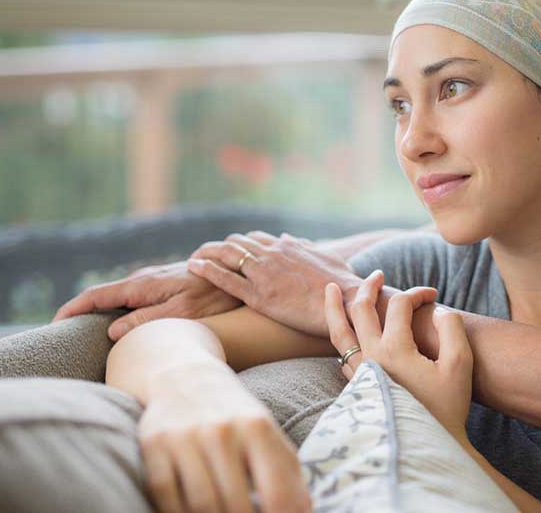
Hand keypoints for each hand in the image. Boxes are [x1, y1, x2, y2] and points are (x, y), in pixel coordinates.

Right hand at [53, 261, 241, 340]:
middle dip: (79, 312)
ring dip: (98, 311)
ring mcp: (153, 281)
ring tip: (81, 333)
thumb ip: (147, 320)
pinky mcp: (163, 285)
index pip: (96, 296)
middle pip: (102, 296)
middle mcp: (143, 280)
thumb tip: (111, 331)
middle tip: (60, 334)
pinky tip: (116, 322)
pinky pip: (132, 298)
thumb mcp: (182, 312)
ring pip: (117, 297)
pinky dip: (117, 309)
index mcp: (142, 285)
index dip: (72, 309)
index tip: (53, 324)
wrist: (237, 270)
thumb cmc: (214, 294)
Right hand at [139, 364, 309, 512]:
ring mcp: (185, 438)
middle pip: (237, 506)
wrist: (183, 375)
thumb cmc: (234, 415)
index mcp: (258, 427)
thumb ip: (287, 472)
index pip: (277, 492)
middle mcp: (221, 431)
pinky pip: (167, 498)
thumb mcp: (267, 433)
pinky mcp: (154, 447)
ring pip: (202, 506)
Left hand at [186, 232, 361, 336]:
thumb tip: (290, 238)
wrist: (347, 301)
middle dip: (219, 247)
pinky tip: (193, 266)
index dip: (240, 243)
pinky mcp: (259, 295)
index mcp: (288, 247)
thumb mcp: (326, 258)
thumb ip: (306, 248)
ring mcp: (265, 274)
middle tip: (205, 254)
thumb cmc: (342, 284)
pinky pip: (225, 278)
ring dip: (206, 253)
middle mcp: (273, 254)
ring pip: (227, 255)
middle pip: (237, 243)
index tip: (229, 249)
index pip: (256, 238)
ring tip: (193, 257)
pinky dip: (206, 269)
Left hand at [325, 271, 470, 438]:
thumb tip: (437, 310)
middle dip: (369, 287)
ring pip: (339, 333)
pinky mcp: (357, 387)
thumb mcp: (460, 365)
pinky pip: (342, 354)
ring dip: (335, 307)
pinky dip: (340, 336)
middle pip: (360, 310)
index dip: (417, 293)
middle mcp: (371, 357)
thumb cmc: (447, 407)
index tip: (433, 295)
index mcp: (395, 349)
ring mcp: (360, 373)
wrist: (426, 446)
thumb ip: (452, 329)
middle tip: (376, 274)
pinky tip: (344, 331)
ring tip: (331, 289)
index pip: (399, 305)